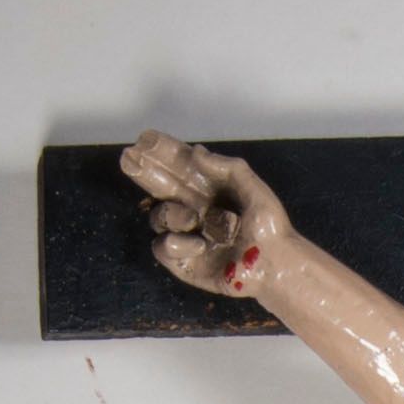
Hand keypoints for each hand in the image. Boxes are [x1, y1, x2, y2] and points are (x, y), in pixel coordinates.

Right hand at [119, 130, 291, 299]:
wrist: (275, 264)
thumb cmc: (269, 227)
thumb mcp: (254, 189)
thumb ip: (226, 167)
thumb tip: (195, 150)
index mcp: (208, 189)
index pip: (179, 166)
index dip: (162, 152)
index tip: (145, 139)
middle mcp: (193, 209)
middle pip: (159, 187)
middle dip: (143, 171)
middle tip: (128, 157)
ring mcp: (186, 234)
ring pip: (157, 216)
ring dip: (170, 214)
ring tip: (192, 218)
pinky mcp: (183, 260)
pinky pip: (162, 246)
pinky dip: (176, 243)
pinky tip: (198, 245)